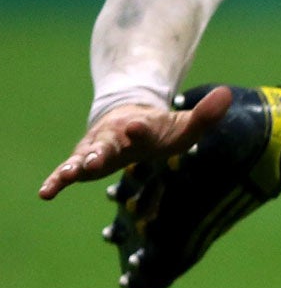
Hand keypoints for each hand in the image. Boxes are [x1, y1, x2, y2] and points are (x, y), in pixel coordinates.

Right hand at [38, 87, 231, 200]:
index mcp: (141, 127)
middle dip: (101, 152)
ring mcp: (96, 149)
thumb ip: (206, 114)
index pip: (142, 127)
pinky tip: (45, 192)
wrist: (130, 120)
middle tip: (94, 161)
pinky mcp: (84, 162)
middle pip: (107, 144)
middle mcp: (115, 137)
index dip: (140, 128)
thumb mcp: (185, 124)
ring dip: (76, 166)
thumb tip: (228, 94)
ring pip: (84, 157)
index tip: (137, 125)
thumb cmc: (161, 129)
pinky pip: (68, 171)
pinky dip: (56, 180)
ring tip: (66, 176)